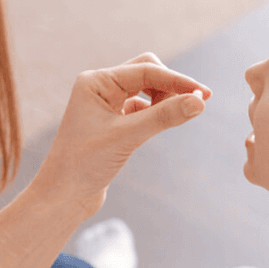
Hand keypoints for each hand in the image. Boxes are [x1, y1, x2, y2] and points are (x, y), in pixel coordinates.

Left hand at [33, 53, 210, 217]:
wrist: (64, 197)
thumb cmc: (84, 164)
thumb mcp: (127, 137)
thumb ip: (163, 117)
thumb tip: (199, 102)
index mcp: (96, 82)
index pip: (146, 70)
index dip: (177, 81)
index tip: (204, 94)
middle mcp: (99, 88)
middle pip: (147, 72)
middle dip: (171, 85)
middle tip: (197, 103)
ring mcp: (106, 104)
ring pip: (146, 89)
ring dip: (165, 99)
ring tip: (181, 116)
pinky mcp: (113, 122)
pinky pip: (143, 108)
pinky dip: (157, 113)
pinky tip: (165, 124)